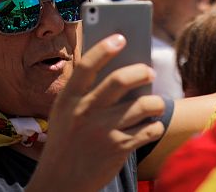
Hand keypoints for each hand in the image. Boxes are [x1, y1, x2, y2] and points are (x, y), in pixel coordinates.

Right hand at [27, 35, 164, 191]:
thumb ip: (88, 93)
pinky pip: (149, 129)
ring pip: (144, 104)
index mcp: (68, 99)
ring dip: (155, 102)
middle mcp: (84, 113)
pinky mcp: (119, 149)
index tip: (121, 37)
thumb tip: (127, 68)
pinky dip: (154, 126)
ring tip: (154, 103)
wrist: (59, 184)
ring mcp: (103, 131)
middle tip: (149, 71)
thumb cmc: (68, 141)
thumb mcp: (66, 114)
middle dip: (141, 71)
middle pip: (120, 80)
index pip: (87, 66)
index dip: (105, 48)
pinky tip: (150, 126)